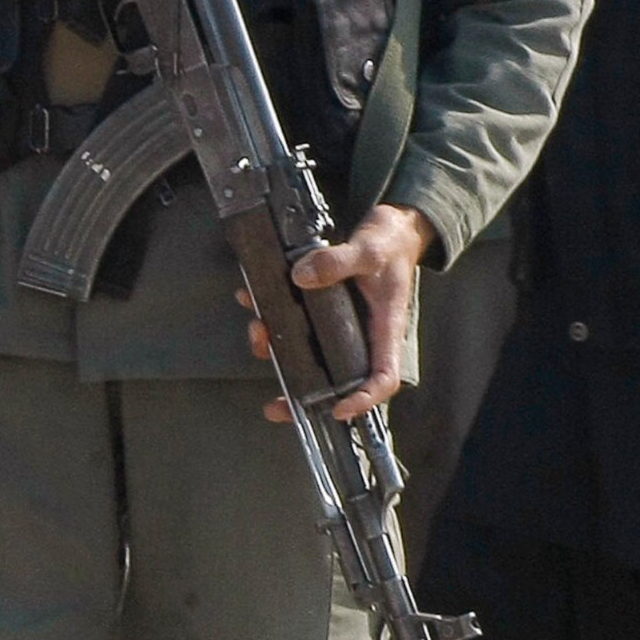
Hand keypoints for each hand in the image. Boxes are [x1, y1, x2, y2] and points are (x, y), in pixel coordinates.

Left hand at [238, 203, 434, 422]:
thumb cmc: (389, 246)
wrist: (389, 230)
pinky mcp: (320, 307)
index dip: (364, 399)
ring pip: (307, 350)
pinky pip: (292, 319)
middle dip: (302, 391)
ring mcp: (339, 324)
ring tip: (257, 330)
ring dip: (275, 346)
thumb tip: (300, 276)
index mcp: (384, 330)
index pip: (383, 377)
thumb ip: (338, 262)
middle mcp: (361, 334)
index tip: (338, 410)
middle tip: (274, 405)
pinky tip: (249, 297)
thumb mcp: (368, 250)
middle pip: (336, 376)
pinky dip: (268, 313)